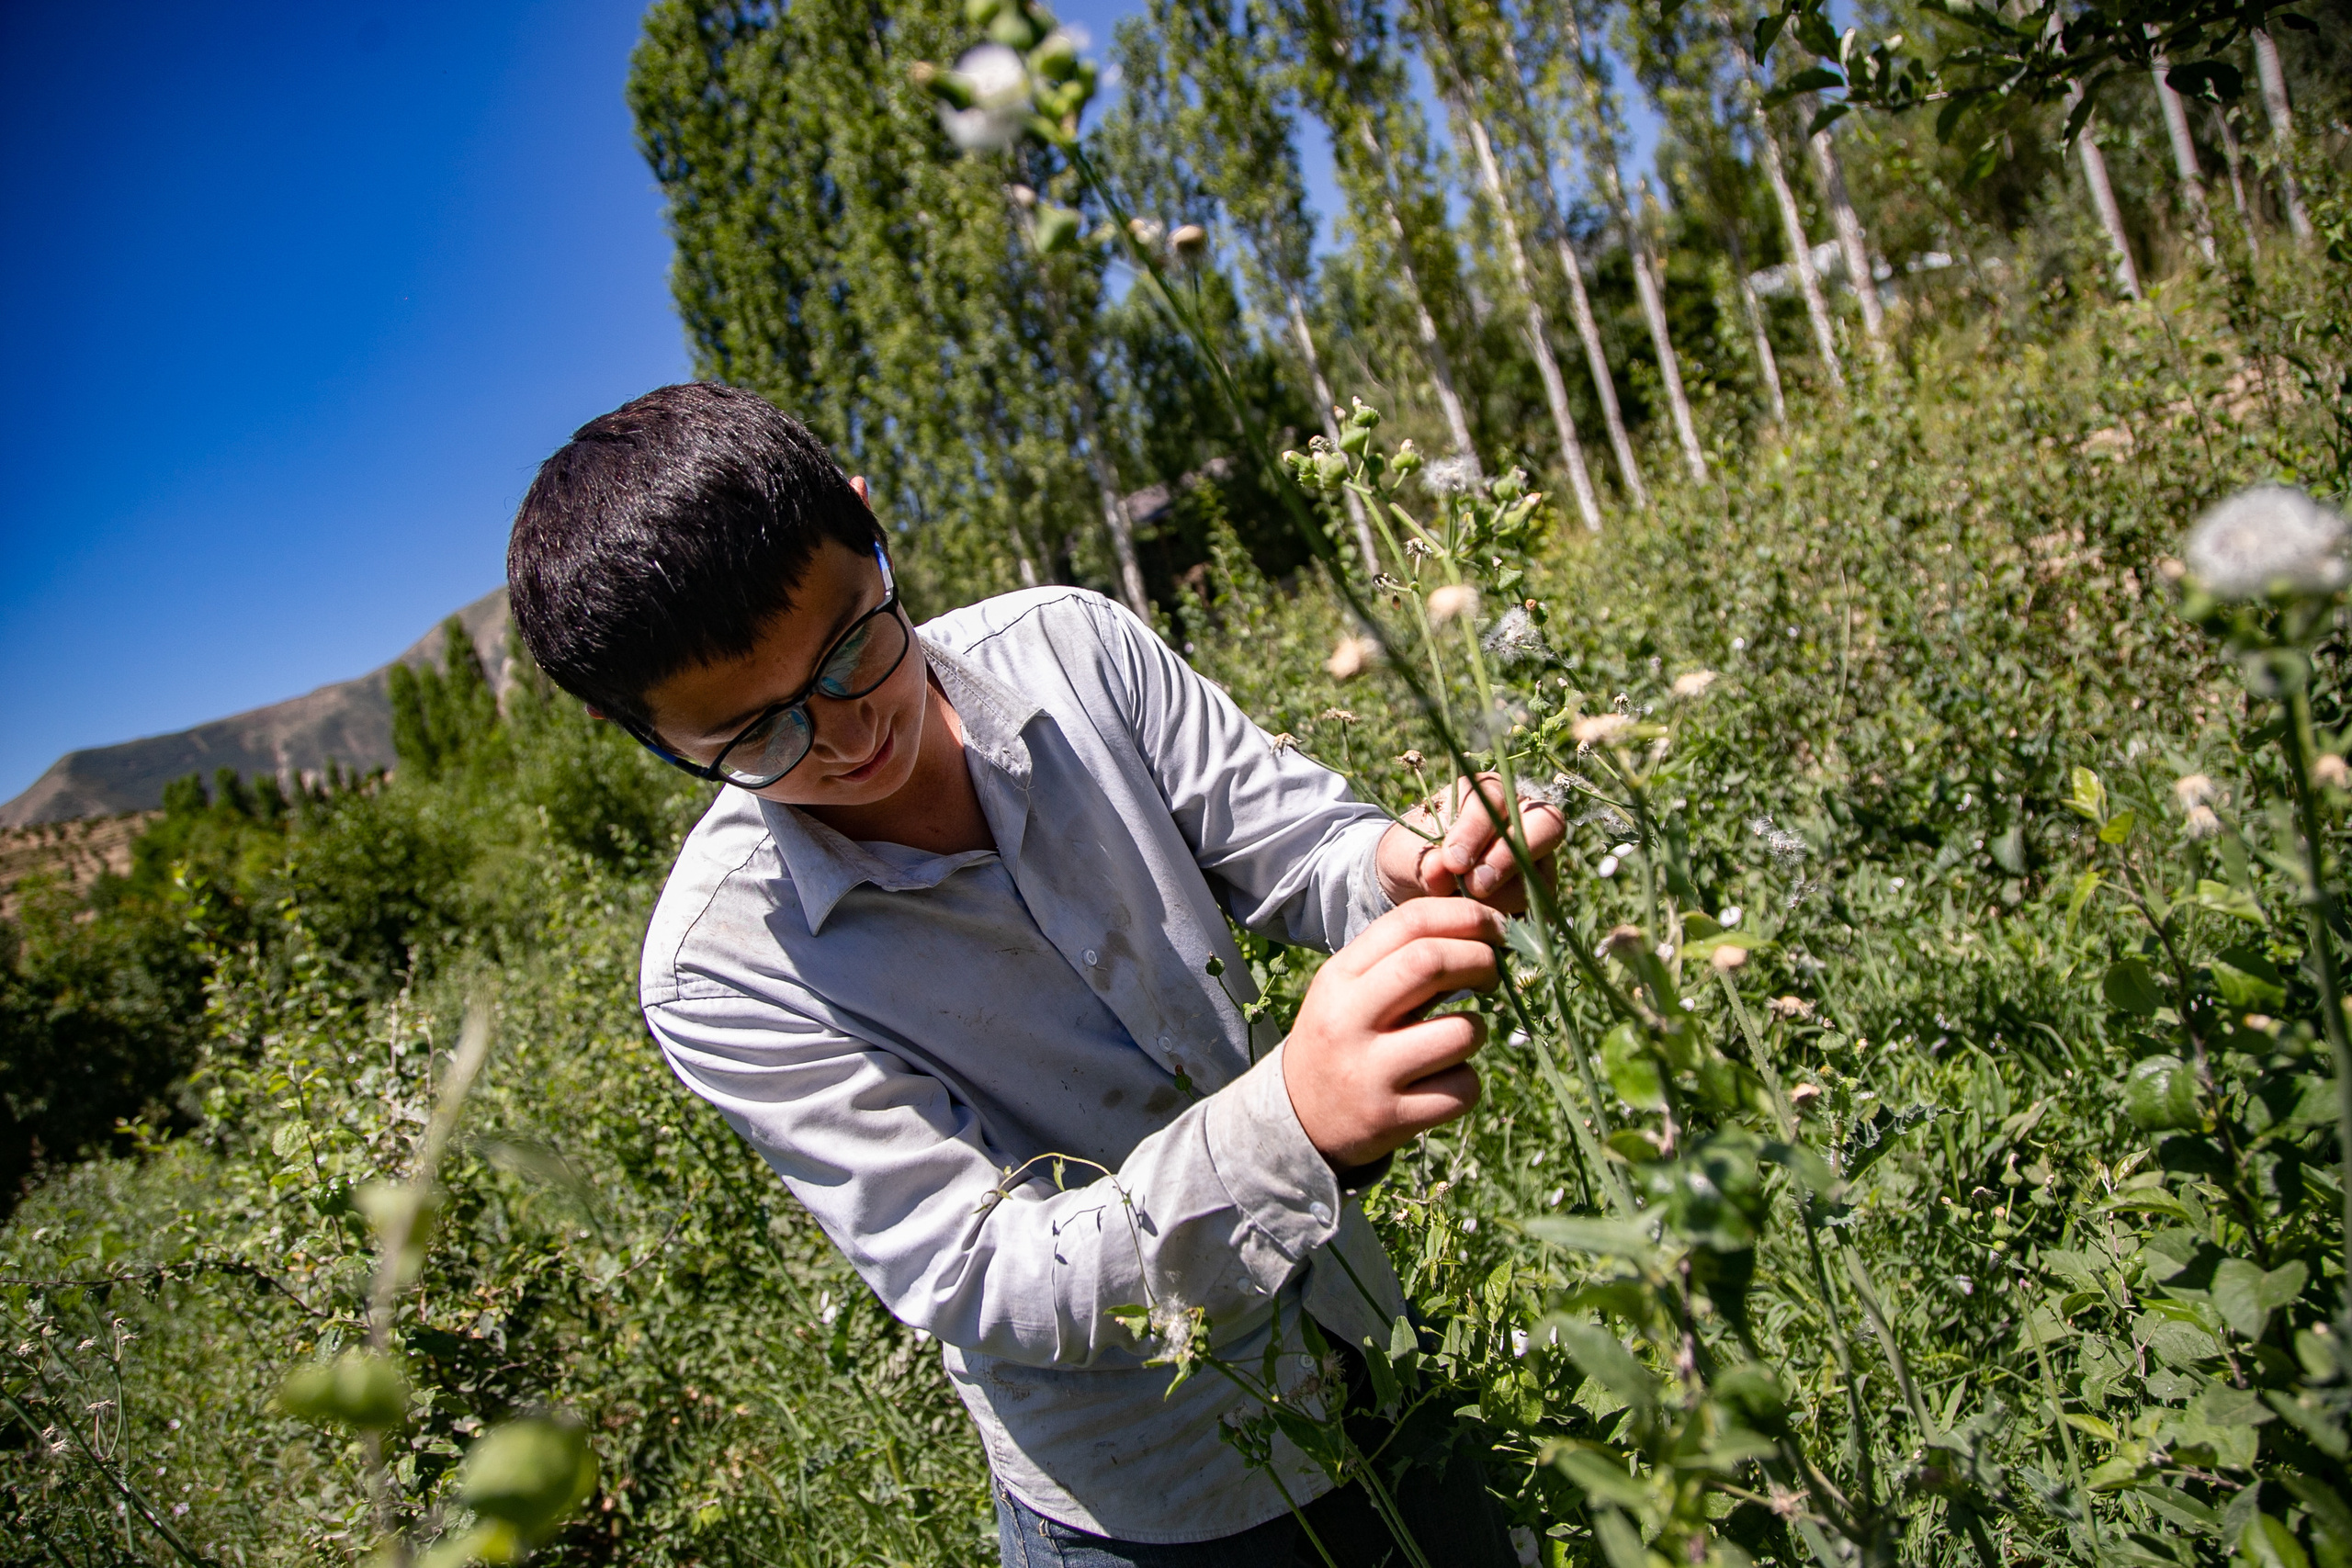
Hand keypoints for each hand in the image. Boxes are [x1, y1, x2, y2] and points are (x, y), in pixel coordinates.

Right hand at [1282, 900, 1502, 1168]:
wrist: (1300, 1118)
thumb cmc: (1343, 1039)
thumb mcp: (1351, 990)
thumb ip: (1402, 959)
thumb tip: (1481, 932)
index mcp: (1338, 978)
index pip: (1409, 923)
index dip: (1465, 917)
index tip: (1493, 929)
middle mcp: (1348, 1020)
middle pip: (1430, 962)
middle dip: (1479, 959)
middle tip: (1491, 972)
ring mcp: (1369, 1072)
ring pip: (1461, 1033)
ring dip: (1477, 1030)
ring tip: (1456, 1039)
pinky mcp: (1392, 1117)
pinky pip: (1462, 1089)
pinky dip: (1466, 1083)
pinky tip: (1442, 1083)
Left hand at [1376, 772, 1563, 911]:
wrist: (1414, 887)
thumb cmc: (1411, 857)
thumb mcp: (1405, 855)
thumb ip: (1422, 860)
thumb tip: (1441, 869)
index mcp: (1488, 793)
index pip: (1497, 800)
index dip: (1477, 831)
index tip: (1452, 861)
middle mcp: (1523, 819)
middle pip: (1546, 826)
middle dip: (1508, 859)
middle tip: (1475, 886)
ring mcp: (1538, 858)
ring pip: (1541, 876)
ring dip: (1502, 897)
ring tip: (1463, 906)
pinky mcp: (1541, 895)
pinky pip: (1540, 909)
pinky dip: (1509, 918)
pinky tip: (1479, 924)